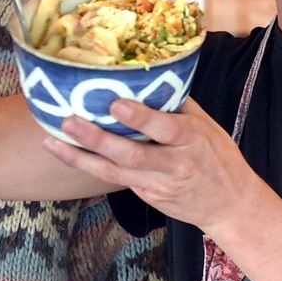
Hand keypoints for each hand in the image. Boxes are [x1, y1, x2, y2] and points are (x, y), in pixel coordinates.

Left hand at [43, 99, 264, 235]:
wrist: (229, 204)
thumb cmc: (219, 157)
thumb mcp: (207, 126)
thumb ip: (177, 105)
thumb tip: (147, 76)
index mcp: (191, 140)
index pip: (163, 128)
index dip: (139, 118)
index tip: (115, 104)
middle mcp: (173, 165)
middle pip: (131, 154)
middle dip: (97, 139)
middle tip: (68, 121)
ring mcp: (157, 185)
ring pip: (114, 173)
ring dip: (80, 158)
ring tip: (52, 141)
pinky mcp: (147, 197)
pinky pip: (116, 179)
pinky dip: (90, 166)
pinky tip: (68, 153)